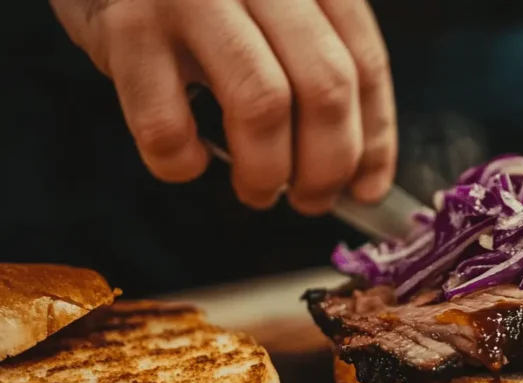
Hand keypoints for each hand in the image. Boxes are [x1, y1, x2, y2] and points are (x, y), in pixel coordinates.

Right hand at [50, 0, 396, 214]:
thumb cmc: (196, 3)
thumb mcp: (272, 12)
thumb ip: (317, 68)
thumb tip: (361, 173)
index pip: (364, 62)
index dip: (373, 138)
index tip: (367, 189)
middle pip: (326, 86)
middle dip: (327, 165)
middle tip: (311, 200)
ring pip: (263, 104)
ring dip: (267, 172)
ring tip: (258, 191)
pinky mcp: (127, 27)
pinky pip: (169, 125)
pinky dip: (183, 163)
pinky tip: (188, 162)